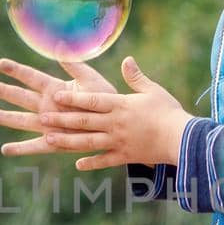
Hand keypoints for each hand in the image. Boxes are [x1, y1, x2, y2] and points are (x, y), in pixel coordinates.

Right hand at [0, 56, 117, 159]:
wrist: (115, 124)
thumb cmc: (104, 100)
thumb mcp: (90, 80)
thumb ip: (75, 65)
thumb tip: (61, 44)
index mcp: (55, 89)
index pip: (32, 78)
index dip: (17, 71)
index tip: (0, 63)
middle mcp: (47, 106)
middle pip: (21, 97)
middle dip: (3, 91)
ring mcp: (48, 125)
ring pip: (21, 120)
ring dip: (3, 117)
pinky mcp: (54, 142)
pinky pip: (35, 146)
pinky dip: (21, 149)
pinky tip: (5, 149)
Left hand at [33, 54, 193, 170]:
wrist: (182, 138)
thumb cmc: (169, 111)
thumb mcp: (152, 90)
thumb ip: (136, 77)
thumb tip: (126, 60)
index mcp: (120, 105)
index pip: (91, 101)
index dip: (72, 98)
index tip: (55, 95)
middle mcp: (115, 123)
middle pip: (83, 121)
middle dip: (61, 119)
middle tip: (41, 117)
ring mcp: (119, 141)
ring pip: (88, 142)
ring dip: (67, 141)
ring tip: (49, 139)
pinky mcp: (126, 156)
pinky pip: (105, 160)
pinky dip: (91, 163)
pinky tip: (77, 164)